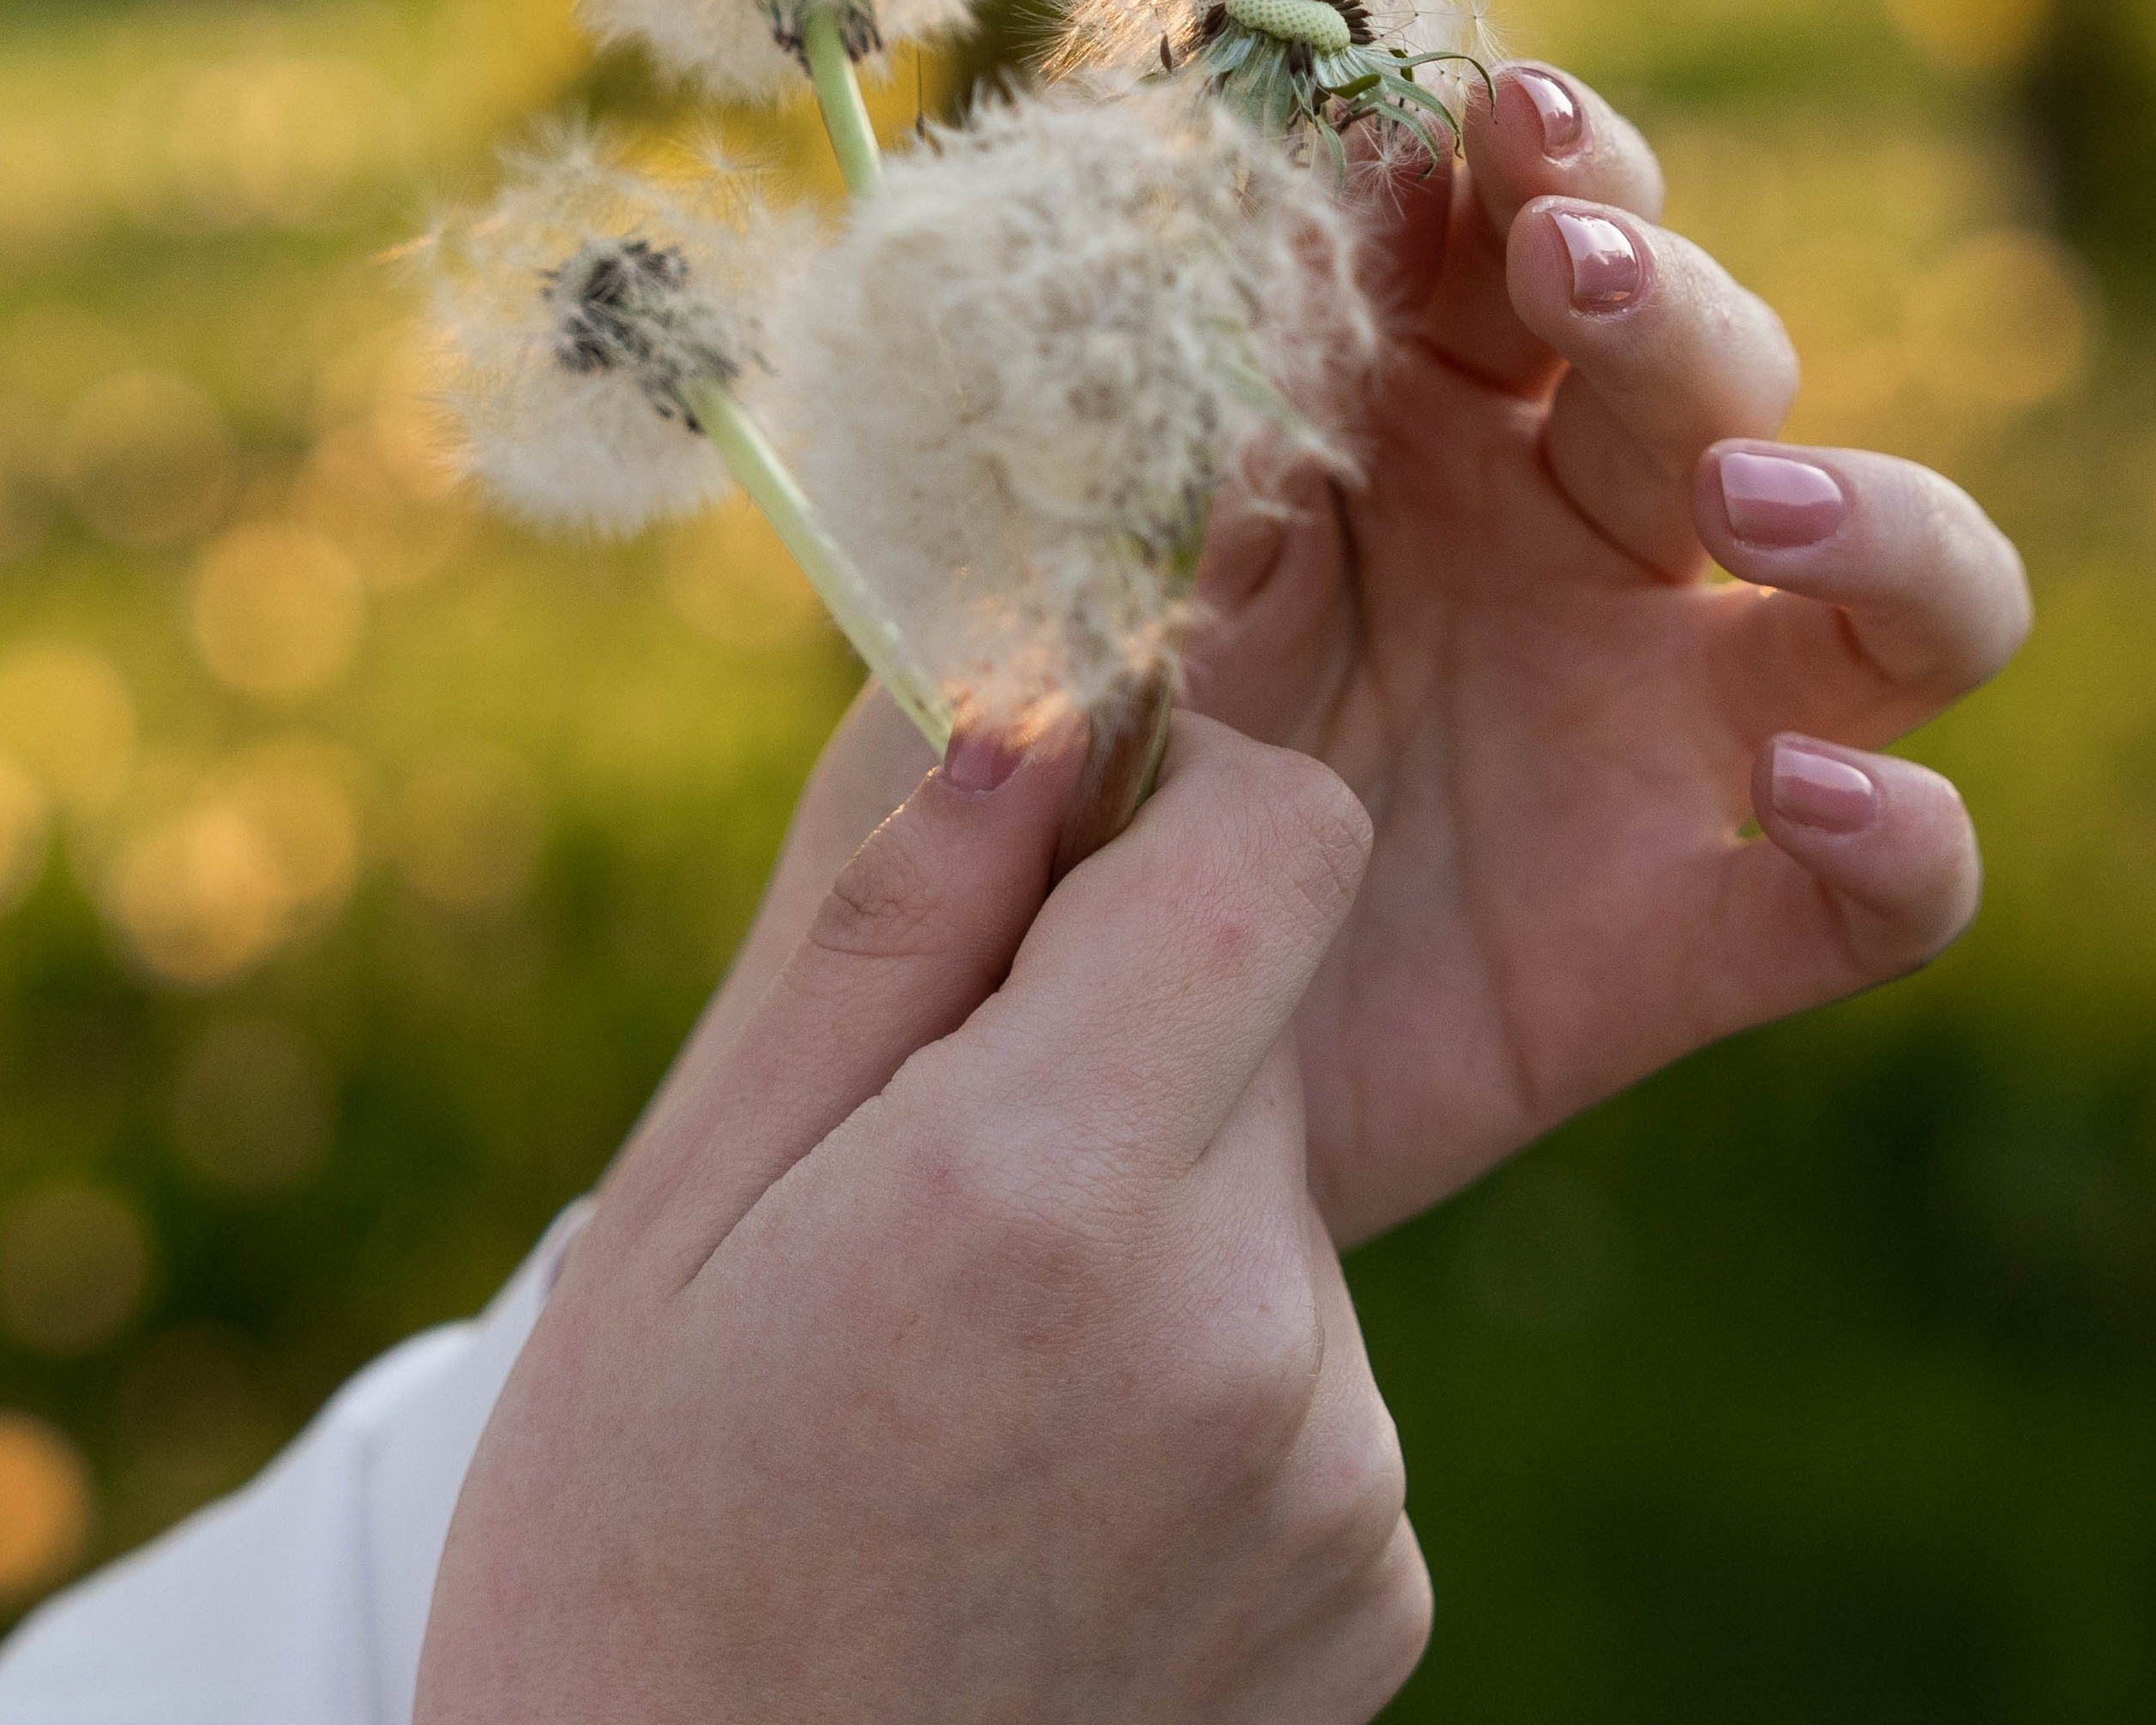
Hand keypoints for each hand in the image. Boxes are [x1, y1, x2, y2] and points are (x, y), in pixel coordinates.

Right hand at [416, 716, 1431, 1724]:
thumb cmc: (633, 1555)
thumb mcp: (686, 1210)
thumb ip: (885, 936)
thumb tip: (1027, 706)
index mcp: (1054, 1191)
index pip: (1278, 838)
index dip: (1174, 795)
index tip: (1048, 864)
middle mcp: (1250, 1331)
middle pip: (1259, 1011)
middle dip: (1112, 1032)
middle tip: (922, 1188)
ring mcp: (1337, 1481)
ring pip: (1273, 1195)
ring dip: (1150, 1217)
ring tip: (963, 1381)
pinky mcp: (1376, 1593)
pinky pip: (1309, 1364)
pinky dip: (1200, 1374)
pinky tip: (1042, 1489)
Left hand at [726, 67, 2029, 1256]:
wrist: (1029, 1047)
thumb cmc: (1039, 756)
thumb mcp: (1068, 551)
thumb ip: (1163, 391)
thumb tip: (1243, 164)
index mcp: (1427, 420)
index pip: (1552, 232)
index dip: (1553, 157)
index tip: (1494, 109)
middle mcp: (1576, 551)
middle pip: (1724, 371)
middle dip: (1669, 290)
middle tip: (1574, 265)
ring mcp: (1655, 738)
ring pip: (1909, 599)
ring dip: (1874, 516)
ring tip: (1753, 496)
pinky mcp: (1681, 935)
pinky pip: (1887, 894)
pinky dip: (1901, 837)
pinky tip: (1816, 793)